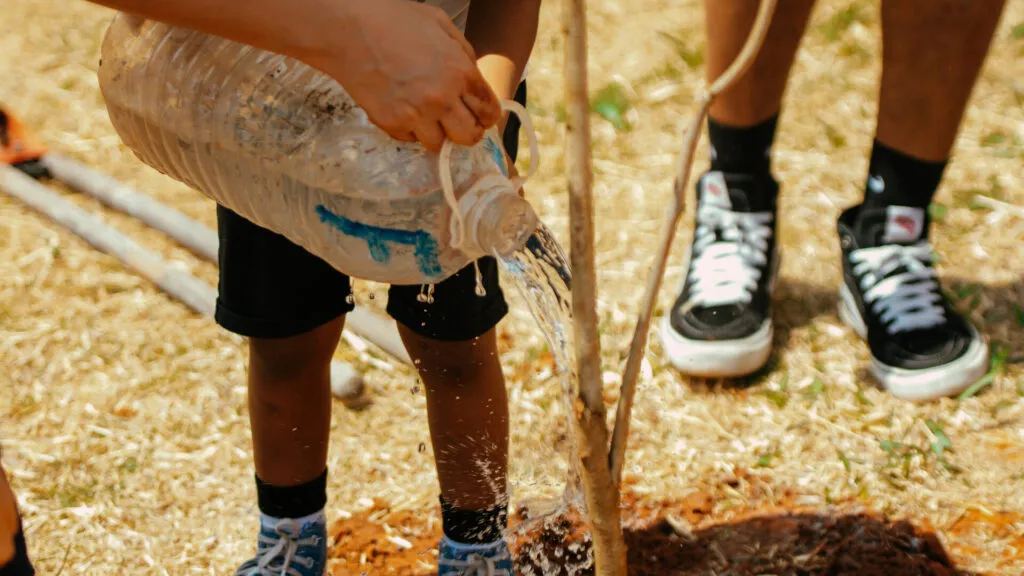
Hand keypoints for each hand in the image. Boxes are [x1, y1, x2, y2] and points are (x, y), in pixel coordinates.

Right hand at [322, 0, 501, 151]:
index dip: (487, 116)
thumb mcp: (441, 25)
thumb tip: (473, 79)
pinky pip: (410, 139)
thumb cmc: (394, 20)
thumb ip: (463, 54)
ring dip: (435, 132)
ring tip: (425, 115)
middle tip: (457, 123)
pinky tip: (402, 109)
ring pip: (439, 144)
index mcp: (460, 72)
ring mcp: (416, 115)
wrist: (349, 29)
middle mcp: (442, 98)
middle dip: (467, 131)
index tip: (480, 117)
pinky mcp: (392, 124)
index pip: (489, 112)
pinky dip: (409, 129)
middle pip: (469, 137)